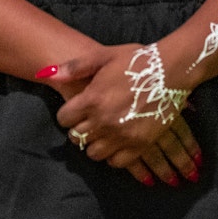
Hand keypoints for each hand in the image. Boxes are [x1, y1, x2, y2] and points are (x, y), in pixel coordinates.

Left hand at [49, 44, 200, 185]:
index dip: (67, 114)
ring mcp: (122, 135)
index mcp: (91, 99)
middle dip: (78, 129)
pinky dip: (113, 156)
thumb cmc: (135, 59)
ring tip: (101, 133)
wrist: (171, 69)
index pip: (64, 119)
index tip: (75, 110)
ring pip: (94, 153)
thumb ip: (73, 67)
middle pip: (76, 138)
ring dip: (94, 144)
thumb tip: (45, 73)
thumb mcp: (102, 56)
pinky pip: (117, 162)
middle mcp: (103, 121)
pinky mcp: (140, 144)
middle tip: (87, 121)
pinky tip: (116, 143)